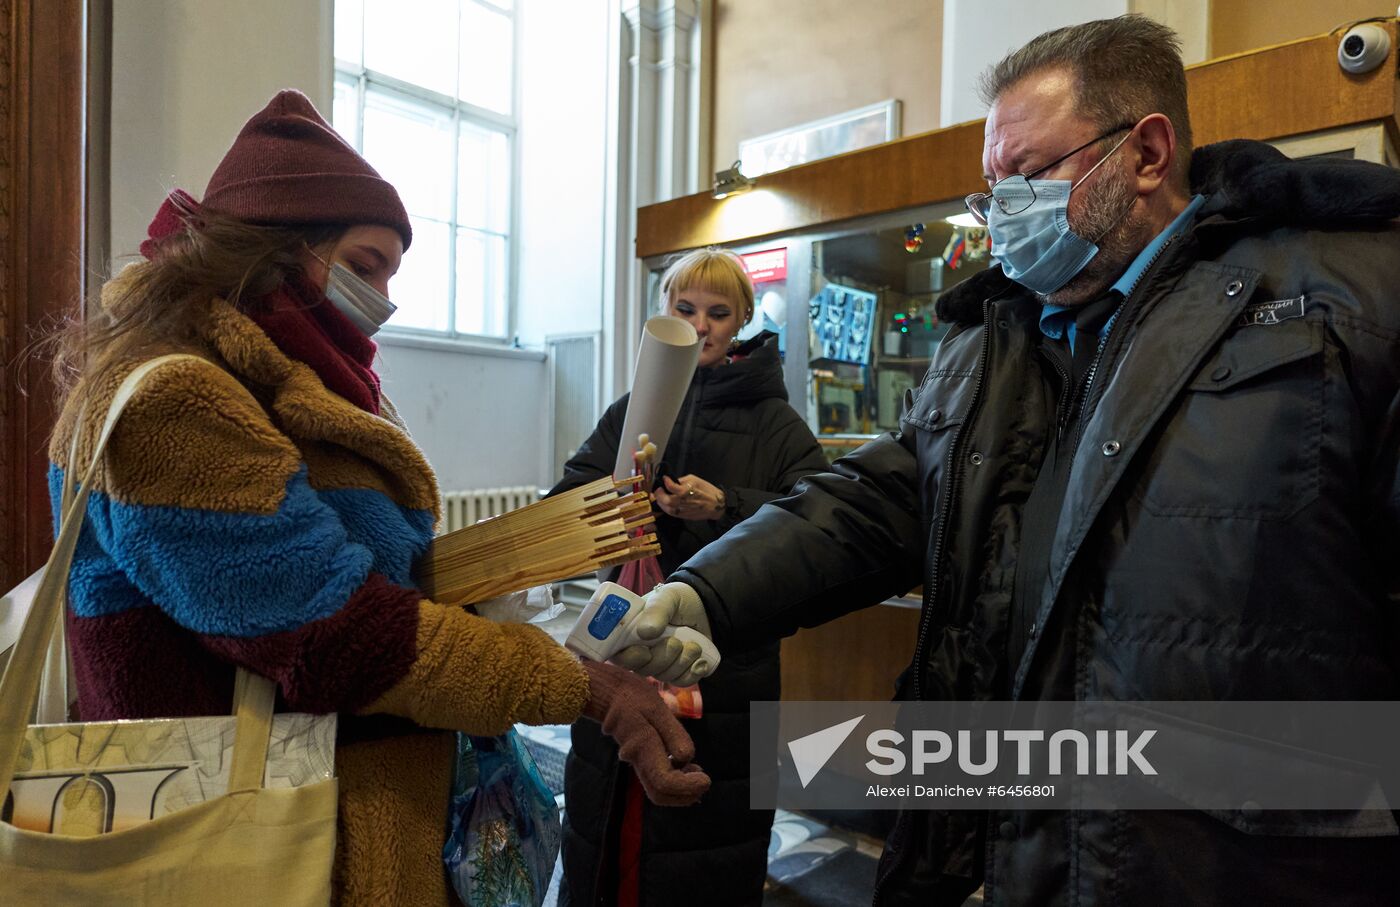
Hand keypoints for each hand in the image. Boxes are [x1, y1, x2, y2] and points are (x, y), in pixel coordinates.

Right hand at [580, 660, 710, 805]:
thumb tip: (686, 759)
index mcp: (643, 747)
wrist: (609, 694)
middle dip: (685, 794)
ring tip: (696, 770)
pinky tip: (685, 767)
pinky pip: (656, 780)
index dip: (687, 787)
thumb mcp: (657, 708)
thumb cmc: (635, 697)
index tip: (705, 779)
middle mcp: (637, 761)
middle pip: (660, 794)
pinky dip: (674, 781)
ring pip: (658, 790)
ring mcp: (636, 763)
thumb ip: (673, 734)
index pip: (665, 783)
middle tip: (703, 779)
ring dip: (681, 789)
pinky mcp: (638, 760)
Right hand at [614, 583, 715, 684]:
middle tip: (677, 642)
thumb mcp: (667, 597)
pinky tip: (701, 660)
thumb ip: (656, 610)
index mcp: (630, 633)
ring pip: (664, 676)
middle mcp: (641, 651)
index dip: (630, 658)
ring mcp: (660, 664)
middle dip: (663, 658)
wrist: (705, 607)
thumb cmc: (678, 599)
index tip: (645, 652)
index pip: (618, 654)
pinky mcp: (678, 671)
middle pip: (643, 669)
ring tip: (694, 645)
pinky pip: (681, 681)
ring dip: (682, 662)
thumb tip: (645, 632)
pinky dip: (693, 672)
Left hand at [654, 474, 725, 520]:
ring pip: (666, 508)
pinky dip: (666, 508)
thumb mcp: (695, 480)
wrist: (716, 505)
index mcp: (685, 491)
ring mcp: (682, 510)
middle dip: (659, 494)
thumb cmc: (707, 490)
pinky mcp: (683, 516)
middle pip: (665, 500)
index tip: (665, 478)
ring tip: (660, 496)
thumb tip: (672, 482)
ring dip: (660, 502)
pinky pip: (671, 513)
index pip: (670, 486)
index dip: (665, 481)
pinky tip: (665, 503)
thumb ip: (682, 480)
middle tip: (658, 489)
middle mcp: (682, 502)